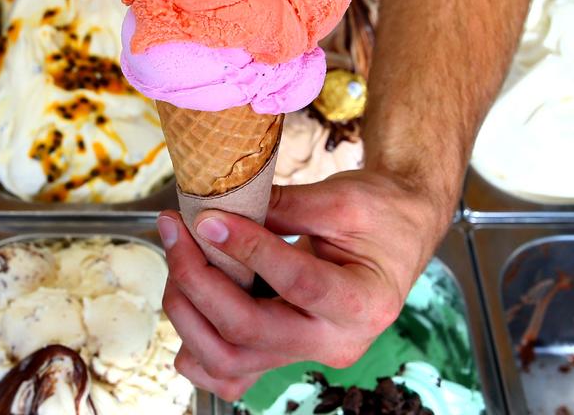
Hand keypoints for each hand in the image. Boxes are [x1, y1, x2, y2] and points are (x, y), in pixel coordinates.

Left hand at [156, 170, 452, 400]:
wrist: (397, 236)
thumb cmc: (379, 214)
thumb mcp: (342, 198)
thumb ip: (285, 206)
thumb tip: (223, 209)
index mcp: (362, 302)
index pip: (298, 283)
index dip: (247, 250)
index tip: (209, 219)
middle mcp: (335, 342)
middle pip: (249, 331)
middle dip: (199, 279)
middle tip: (176, 231)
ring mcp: (307, 357)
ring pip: (228, 360)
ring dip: (188, 311)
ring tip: (177, 257)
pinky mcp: (283, 357)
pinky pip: (228, 374)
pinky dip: (196, 346)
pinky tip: (188, 301)